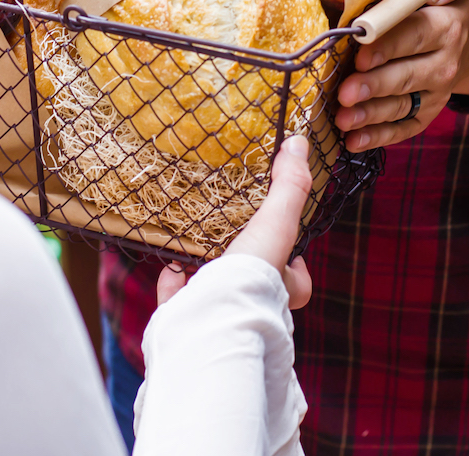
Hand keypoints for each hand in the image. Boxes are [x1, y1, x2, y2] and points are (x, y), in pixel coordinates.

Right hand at [156, 134, 313, 309]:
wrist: (207, 325)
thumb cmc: (249, 278)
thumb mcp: (275, 226)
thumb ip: (288, 188)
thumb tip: (299, 143)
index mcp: (279, 292)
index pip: (298, 280)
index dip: (296, 262)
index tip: (287, 241)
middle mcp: (252, 309)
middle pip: (255, 284)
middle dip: (247, 263)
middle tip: (236, 236)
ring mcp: (216, 318)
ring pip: (216, 293)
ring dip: (209, 271)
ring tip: (199, 244)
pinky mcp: (182, 322)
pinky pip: (179, 302)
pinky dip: (175, 284)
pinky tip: (169, 267)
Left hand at [334, 0, 468, 152]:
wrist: (467, 34)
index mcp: (447, 23)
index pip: (417, 33)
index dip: (390, 44)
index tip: (361, 51)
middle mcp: (445, 61)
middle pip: (408, 75)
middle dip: (375, 85)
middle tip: (345, 92)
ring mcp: (435, 90)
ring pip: (402, 105)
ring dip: (370, 114)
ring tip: (343, 119)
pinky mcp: (426, 111)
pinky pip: (404, 128)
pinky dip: (378, 137)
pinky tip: (353, 142)